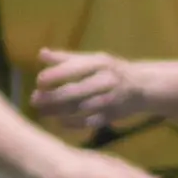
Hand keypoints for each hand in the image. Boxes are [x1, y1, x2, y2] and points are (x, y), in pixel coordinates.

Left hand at [30, 49, 146, 129]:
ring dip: (58, 112)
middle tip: (34, 100)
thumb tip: (41, 54)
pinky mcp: (112, 115)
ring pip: (80, 108)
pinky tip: (59, 122)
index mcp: (99, 63)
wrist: (143, 86)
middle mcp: (106, 80)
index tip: (39, 81)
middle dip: (52, 97)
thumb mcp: (93, 59)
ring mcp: (110, 99)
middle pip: (74, 91)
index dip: (53, 76)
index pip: (73, 69)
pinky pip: (88, 122)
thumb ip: (66, 59)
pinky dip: (72, 124)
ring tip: (42, 112)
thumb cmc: (111, 70)